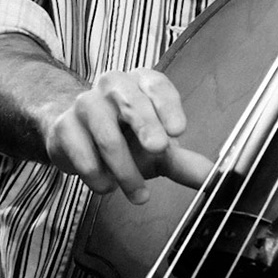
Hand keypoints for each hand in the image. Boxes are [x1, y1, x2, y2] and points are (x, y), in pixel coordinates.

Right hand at [40, 67, 214, 202]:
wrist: (77, 137)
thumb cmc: (125, 137)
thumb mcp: (157, 147)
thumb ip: (184, 161)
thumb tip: (214, 178)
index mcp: (141, 82)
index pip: (157, 86)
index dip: (168, 106)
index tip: (179, 130)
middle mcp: (113, 85)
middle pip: (132, 101)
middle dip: (147, 125)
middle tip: (159, 149)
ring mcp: (85, 103)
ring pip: (106, 134)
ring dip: (124, 169)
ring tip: (140, 195)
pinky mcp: (64, 126)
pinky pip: (80, 151)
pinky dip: (97, 174)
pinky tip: (107, 187)